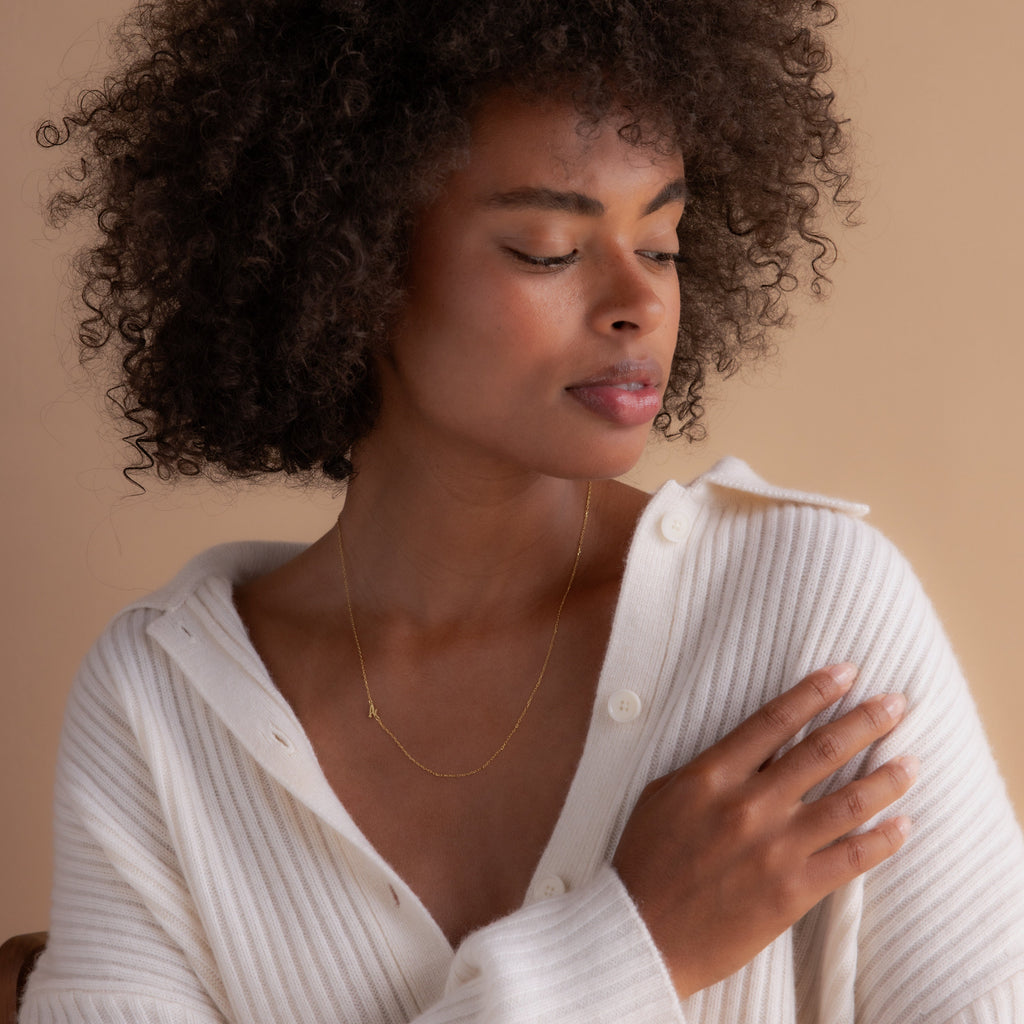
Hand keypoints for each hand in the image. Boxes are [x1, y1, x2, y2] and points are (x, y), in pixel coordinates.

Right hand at [611, 664, 917, 997]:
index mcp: (713, 775)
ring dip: (886, 777)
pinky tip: (903, 824)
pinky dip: (884, 840)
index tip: (846, 673)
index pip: (775, 720)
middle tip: (897, 703)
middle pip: (822, 751)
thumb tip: (747, 747)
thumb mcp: (664, 794)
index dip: (815, 692)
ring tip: (912, 760)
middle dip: (865, 721)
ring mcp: (775, 848)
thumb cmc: (645, 859)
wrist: (642, 932)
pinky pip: (852, 858)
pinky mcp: (793, 890)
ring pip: (848, 802)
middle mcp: (750, 804)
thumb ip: (708, 768)